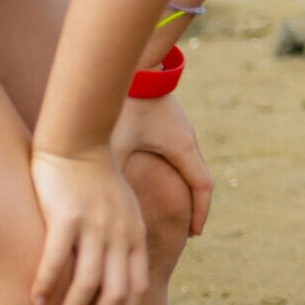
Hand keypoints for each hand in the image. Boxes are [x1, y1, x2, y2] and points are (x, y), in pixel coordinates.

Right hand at [28, 146, 149, 304]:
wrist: (78, 140)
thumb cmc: (96, 180)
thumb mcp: (122, 210)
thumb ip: (122, 240)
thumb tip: (113, 275)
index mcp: (134, 235)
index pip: (136, 287)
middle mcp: (119, 234)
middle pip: (116, 293)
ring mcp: (94, 225)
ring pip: (87, 282)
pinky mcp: (66, 216)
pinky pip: (56, 258)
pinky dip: (46, 284)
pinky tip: (33, 301)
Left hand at [113, 95, 213, 237]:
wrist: (137, 69)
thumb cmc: (127, 104)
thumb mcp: (117, 142)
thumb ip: (111, 173)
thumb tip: (102, 206)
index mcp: (183, 148)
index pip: (202, 188)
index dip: (200, 213)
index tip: (193, 235)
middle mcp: (187, 140)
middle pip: (200, 180)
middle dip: (195, 206)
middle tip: (186, 229)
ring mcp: (180, 131)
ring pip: (191, 168)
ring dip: (186, 189)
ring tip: (173, 209)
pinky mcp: (169, 125)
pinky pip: (180, 156)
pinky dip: (176, 174)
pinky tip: (158, 180)